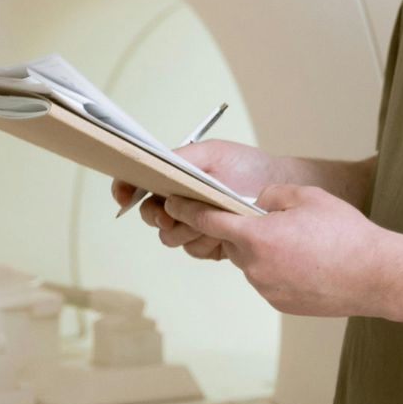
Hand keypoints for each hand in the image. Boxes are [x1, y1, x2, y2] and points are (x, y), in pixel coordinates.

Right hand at [111, 139, 280, 259]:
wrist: (278, 189)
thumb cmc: (247, 166)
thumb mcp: (212, 153)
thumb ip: (181, 158)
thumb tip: (155, 167)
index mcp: (174, 179)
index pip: (137, 185)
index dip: (125, 190)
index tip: (124, 195)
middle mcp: (180, 204)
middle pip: (150, 218)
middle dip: (160, 216)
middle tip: (174, 212)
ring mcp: (193, 225)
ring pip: (170, 238)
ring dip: (187, 229)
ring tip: (210, 218)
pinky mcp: (210, 244)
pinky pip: (194, 250)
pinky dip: (206, 242)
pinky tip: (221, 232)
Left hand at [163, 185, 396, 317]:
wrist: (375, 276)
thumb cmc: (345, 234)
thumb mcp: (308, 197)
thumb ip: (273, 196)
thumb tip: (257, 202)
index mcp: (257, 237)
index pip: (208, 220)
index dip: (187, 209)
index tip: (172, 203)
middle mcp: (255, 267)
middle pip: (233, 243)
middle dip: (245, 231)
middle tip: (277, 223)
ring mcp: (266, 289)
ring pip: (252, 263)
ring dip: (265, 251)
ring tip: (303, 245)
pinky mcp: (280, 304)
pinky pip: (269, 280)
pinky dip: (280, 270)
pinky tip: (307, 264)